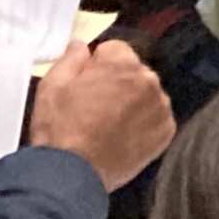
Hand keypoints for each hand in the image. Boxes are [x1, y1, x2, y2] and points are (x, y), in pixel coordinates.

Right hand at [27, 38, 176, 189]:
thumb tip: (82, 45)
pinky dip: (143, 124)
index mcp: (122, 64)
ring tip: (108, 126)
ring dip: (133, 103)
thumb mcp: (52, 86)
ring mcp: (161, 106)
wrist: (72, 173)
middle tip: (94, 107)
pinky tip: (123, 138)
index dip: (97, 65)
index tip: (86, 84)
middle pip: (134, 71)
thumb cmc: (59, 128)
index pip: (114, 49)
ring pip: (147, 94)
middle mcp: (149, 80)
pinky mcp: (166, 131)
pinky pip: (156, 118)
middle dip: (118, 82)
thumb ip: (71, 59)